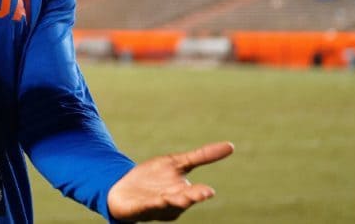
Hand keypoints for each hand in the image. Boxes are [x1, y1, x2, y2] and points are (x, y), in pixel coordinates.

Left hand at [107, 142, 233, 221]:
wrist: (123, 188)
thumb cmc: (153, 177)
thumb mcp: (177, 163)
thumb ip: (202, 156)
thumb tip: (231, 146)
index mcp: (183, 193)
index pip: (194, 193)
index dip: (200, 192)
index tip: (209, 191)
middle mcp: (172, 203)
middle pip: (182, 201)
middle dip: (189, 198)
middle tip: (199, 195)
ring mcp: (155, 207)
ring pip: (165, 205)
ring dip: (170, 202)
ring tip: (172, 197)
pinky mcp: (138, 208)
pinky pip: (145, 207)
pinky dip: (150, 204)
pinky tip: (154, 201)